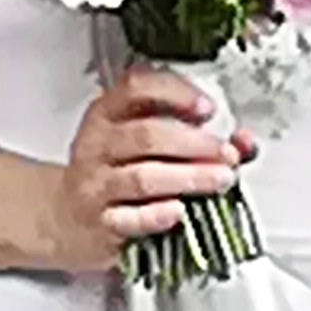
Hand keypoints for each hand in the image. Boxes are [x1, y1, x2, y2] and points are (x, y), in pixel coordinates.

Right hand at [39, 68, 255, 274]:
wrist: (66, 217)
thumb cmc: (114, 173)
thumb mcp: (144, 145)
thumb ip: (193, 138)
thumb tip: (244, 142)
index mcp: (108, 114)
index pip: (137, 88)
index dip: (175, 94)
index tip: (207, 108)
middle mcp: (99, 144)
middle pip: (146, 135)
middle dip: (194, 144)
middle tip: (226, 153)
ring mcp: (97, 184)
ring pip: (143, 177)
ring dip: (187, 178)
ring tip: (219, 179)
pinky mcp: (101, 222)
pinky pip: (129, 218)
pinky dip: (156, 216)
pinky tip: (178, 212)